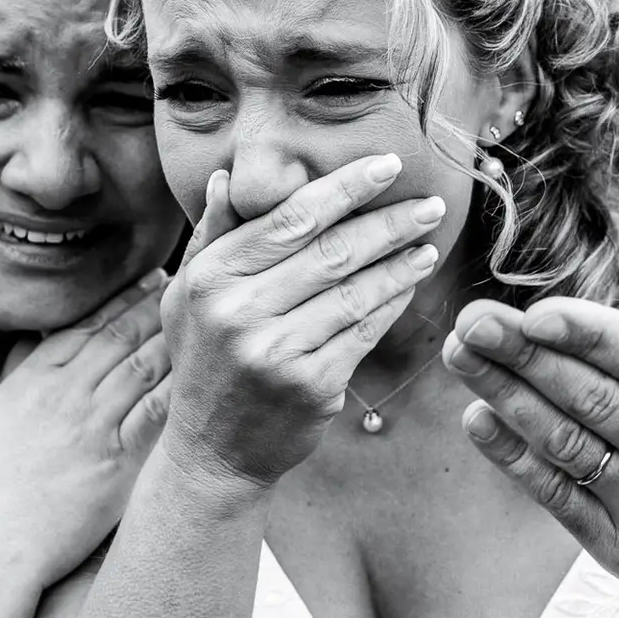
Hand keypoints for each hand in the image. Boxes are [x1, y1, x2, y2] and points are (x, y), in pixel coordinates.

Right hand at [0, 270, 171, 590]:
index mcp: (29, 382)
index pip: (84, 325)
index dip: (120, 298)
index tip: (146, 280)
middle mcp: (66, 397)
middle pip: (122, 337)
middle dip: (157, 306)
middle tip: (186, 284)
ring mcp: (94, 430)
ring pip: (145, 368)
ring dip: (175, 337)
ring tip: (202, 317)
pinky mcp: (117, 467)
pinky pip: (157, 417)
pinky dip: (182, 388)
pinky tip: (206, 369)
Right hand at [158, 154, 444, 489]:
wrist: (212, 451)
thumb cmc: (205, 359)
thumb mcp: (188, 295)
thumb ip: (212, 235)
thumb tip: (230, 178)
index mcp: (211, 277)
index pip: (290, 218)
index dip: (345, 187)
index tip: (387, 166)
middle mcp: (240, 311)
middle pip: (331, 251)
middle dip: (388, 222)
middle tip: (430, 203)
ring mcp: (277, 351)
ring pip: (355, 291)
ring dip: (400, 263)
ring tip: (429, 242)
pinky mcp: (312, 385)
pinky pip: (364, 332)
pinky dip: (393, 303)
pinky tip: (411, 284)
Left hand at [443, 279, 618, 617]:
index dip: (591, 337)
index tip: (539, 311)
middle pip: (594, 400)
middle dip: (526, 356)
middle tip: (474, 320)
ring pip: (568, 445)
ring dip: (508, 397)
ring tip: (462, 355)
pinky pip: (559, 498)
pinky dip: (514, 460)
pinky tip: (478, 419)